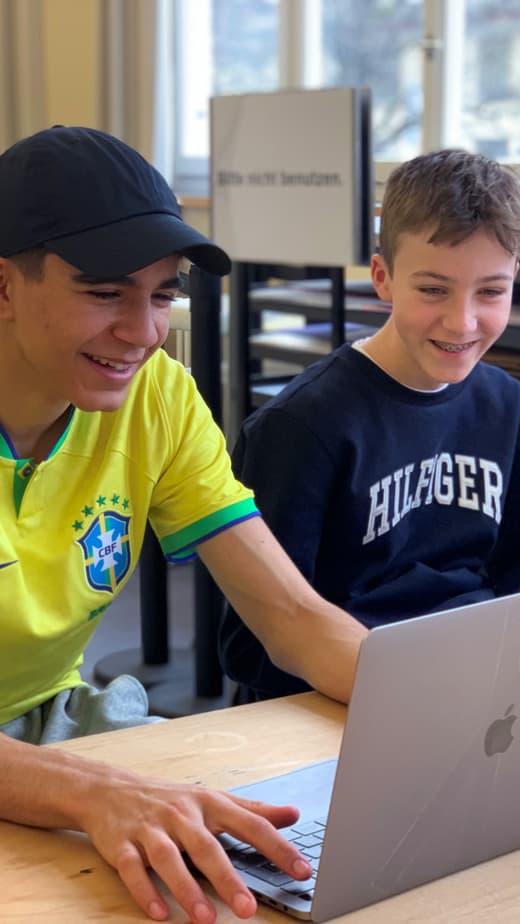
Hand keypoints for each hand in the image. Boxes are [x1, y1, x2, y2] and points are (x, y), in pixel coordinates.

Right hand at [80, 766, 312, 921]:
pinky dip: (145, 891)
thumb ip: (252, 811)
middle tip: (248, 909)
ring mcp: (151, 829)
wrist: (111, 789)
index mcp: (209, 803)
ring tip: (206, 918)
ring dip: (187, 889)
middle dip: (228, 879)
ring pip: (169, 859)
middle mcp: (182, 815)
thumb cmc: (170, 799)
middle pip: (207, 847)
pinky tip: (159, 913)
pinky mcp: (123, 845)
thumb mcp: (213, 799)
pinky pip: (134, 869)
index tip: (302, 870)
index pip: (250, 823)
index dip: (277, 847)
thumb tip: (293, 813)